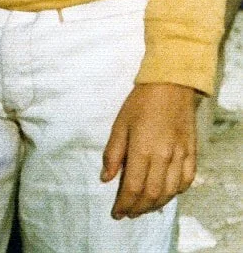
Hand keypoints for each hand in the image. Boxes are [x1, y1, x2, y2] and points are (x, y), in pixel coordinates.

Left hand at [101, 82, 197, 217]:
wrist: (170, 84)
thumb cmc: (140, 103)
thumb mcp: (120, 124)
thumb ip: (113, 153)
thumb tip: (105, 179)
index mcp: (142, 149)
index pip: (133, 187)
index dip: (124, 204)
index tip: (116, 213)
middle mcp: (163, 157)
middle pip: (152, 195)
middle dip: (138, 209)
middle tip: (128, 213)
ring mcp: (180, 156)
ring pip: (169, 192)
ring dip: (156, 205)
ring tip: (143, 208)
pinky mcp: (192, 153)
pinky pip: (186, 181)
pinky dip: (176, 192)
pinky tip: (166, 193)